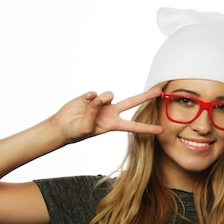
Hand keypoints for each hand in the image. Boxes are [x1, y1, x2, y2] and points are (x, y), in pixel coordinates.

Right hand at [49, 88, 163, 143]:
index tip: (161, 130)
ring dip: (101, 99)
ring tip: (90, 106)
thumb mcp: (86, 128)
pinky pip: (94, 93)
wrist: (61, 126)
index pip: (134, 126)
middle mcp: (111, 113)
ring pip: (109, 94)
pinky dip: (88, 98)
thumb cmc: (75, 132)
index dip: (147, 128)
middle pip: (132, 102)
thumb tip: (99, 100)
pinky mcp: (92, 97)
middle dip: (146, 97)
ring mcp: (102, 104)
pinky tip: (83, 102)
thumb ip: (93, 114)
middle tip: (159, 91)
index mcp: (113, 125)